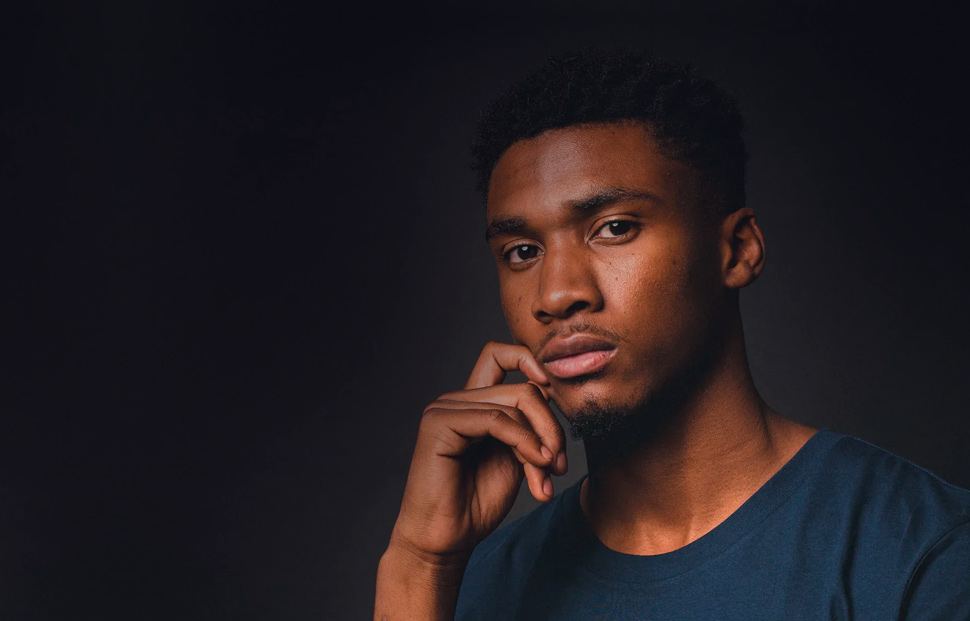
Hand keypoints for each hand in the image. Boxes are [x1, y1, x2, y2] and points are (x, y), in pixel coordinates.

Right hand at [388, 341, 567, 561]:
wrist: (447, 538)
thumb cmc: (476, 503)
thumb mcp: (516, 457)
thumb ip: (528, 426)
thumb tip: (551, 394)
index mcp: (472, 403)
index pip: (501, 354)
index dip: (532, 362)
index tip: (555, 392)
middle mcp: (456, 399)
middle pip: (522, 387)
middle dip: (551, 426)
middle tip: (560, 464)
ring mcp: (445, 408)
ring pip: (515, 402)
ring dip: (542, 441)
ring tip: (547, 476)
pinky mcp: (439, 423)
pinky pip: (497, 419)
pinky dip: (524, 442)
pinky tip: (536, 467)